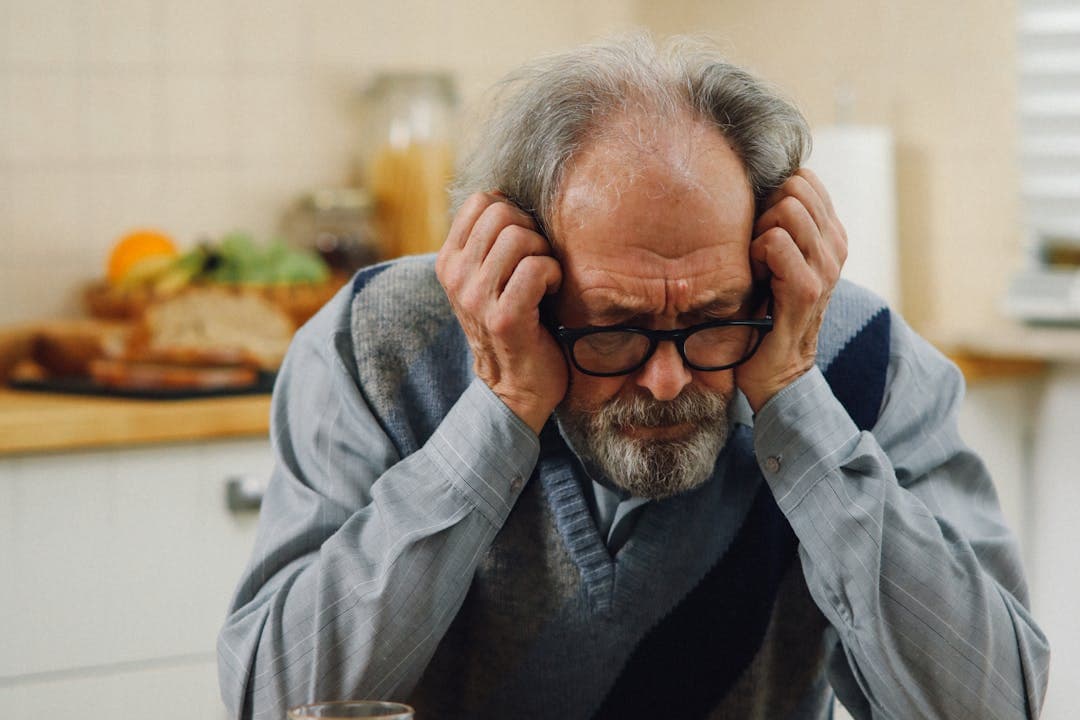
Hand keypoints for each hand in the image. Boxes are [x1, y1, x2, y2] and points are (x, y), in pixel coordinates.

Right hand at [436, 192, 566, 433]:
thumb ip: (491, 242)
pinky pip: (536, 267)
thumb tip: (512, 196)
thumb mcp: (489, 278)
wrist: (515, 388)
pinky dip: (553, 275)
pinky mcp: (504, 317)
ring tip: (543, 279)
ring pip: (520, 236)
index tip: (523, 242)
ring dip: (544, 253)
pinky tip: (550, 293)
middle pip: (502, 212)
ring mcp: (476, 297)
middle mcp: (456, 276)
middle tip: (538, 261)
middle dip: (532, 230)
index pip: (480, 200)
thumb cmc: (515, 323)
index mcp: (449, 261)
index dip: (513, 211)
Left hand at [735, 168, 847, 411]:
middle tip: (756, 248)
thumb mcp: (777, 259)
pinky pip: (774, 241)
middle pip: (794, 186)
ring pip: (786, 209)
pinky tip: (756, 279)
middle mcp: (835, 245)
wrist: (775, 370)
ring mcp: (826, 266)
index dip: (772, 195)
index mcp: (830, 234)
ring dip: (759, 233)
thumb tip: (754, 183)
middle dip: (764, 210)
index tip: (761, 229)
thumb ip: (778, 222)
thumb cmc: (764, 309)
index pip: (804, 178)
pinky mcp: (807, 288)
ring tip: (757, 265)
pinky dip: (755, 255)